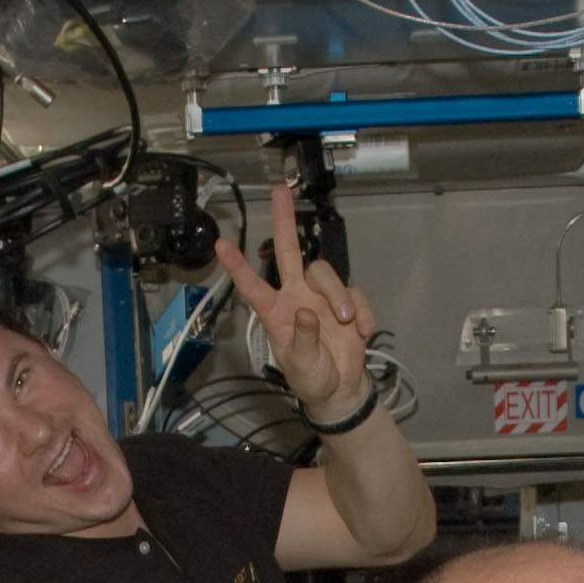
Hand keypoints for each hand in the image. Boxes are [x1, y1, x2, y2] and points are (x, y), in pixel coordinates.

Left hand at [215, 183, 377, 419]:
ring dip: (339, 297)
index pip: (253, 285)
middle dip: (284, 221)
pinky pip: (355, 293)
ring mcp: (321, 297)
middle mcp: (296, 297)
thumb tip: (305, 312)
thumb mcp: (300, 366)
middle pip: (288, 252)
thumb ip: (301, 339)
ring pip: (326, 273)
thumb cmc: (311, 378)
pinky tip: (362, 332)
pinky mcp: (346, 303)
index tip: (221, 245)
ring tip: (347, 323)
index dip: (237, 266)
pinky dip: (363, 312)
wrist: (340, 390)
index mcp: (276, 312)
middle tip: (279, 192)